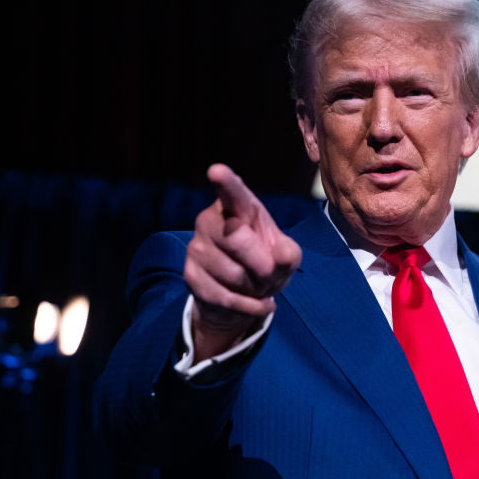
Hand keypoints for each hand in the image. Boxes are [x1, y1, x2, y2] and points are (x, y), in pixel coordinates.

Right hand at [184, 164, 301, 361]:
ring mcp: (196, 247)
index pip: (232, 191)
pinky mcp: (190, 275)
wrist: (241, 296)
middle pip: (238, 240)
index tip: (216, 171)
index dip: (225, 181)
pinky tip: (257, 303)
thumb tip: (281, 257)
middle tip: (268, 272)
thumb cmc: (264, 263)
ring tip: (255, 284)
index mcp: (237, 206)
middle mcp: (210, 220)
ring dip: (255, 288)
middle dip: (262, 265)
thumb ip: (289, 254)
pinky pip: (225, 297)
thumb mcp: (285, 256)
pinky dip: (249, 306)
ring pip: (233, 274)